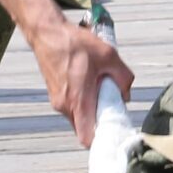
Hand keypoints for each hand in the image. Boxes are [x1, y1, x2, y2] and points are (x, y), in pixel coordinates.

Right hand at [30, 14, 131, 147]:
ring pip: (78, 116)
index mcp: (78, 100)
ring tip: (99, 88)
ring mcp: (57, 101)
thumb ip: (123, 77)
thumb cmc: (75, 43)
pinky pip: (71, 105)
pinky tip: (88, 81)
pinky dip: (82, 100)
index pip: (86, 137)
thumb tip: (126, 94)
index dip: (101, 139)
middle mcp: (64, 105)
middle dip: (99, 120)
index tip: (113, 132)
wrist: (47, 33)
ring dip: (90, 108)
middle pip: (85, 127)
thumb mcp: (109, 55)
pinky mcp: (54, 93)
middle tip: (111, 104)